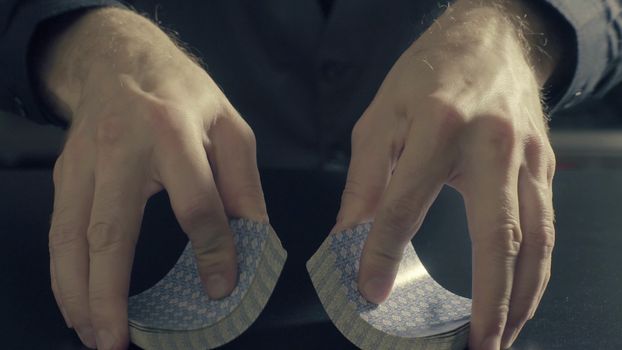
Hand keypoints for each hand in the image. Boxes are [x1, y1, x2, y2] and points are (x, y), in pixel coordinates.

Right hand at [41, 8, 266, 349]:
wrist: (119, 58)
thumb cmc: (183, 93)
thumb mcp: (230, 126)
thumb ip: (243, 183)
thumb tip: (253, 241)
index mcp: (173, 130)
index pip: (196, 204)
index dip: (213, 251)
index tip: (222, 288)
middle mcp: (120, 147)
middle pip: (111, 230)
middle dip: (111, 292)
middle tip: (119, 340)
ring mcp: (84, 161)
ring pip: (71, 237)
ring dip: (78, 293)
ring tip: (95, 335)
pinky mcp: (64, 173)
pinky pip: (59, 230)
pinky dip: (64, 273)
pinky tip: (77, 302)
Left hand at [333, 1, 556, 348]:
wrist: (490, 38)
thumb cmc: (428, 74)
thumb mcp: (381, 117)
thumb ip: (364, 180)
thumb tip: (345, 236)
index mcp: (438, 126)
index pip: (405, 203)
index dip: (383, 251)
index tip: (369, 290)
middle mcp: (492, 144)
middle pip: (496, 235)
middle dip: (489, 300)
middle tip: (477, 345)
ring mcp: (527, 156)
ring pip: (535, 239)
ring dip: (522, 297)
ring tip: (502, 337)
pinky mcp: (544, 165)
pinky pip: (545, 226)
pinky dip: (536, 269)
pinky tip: (521, 296)